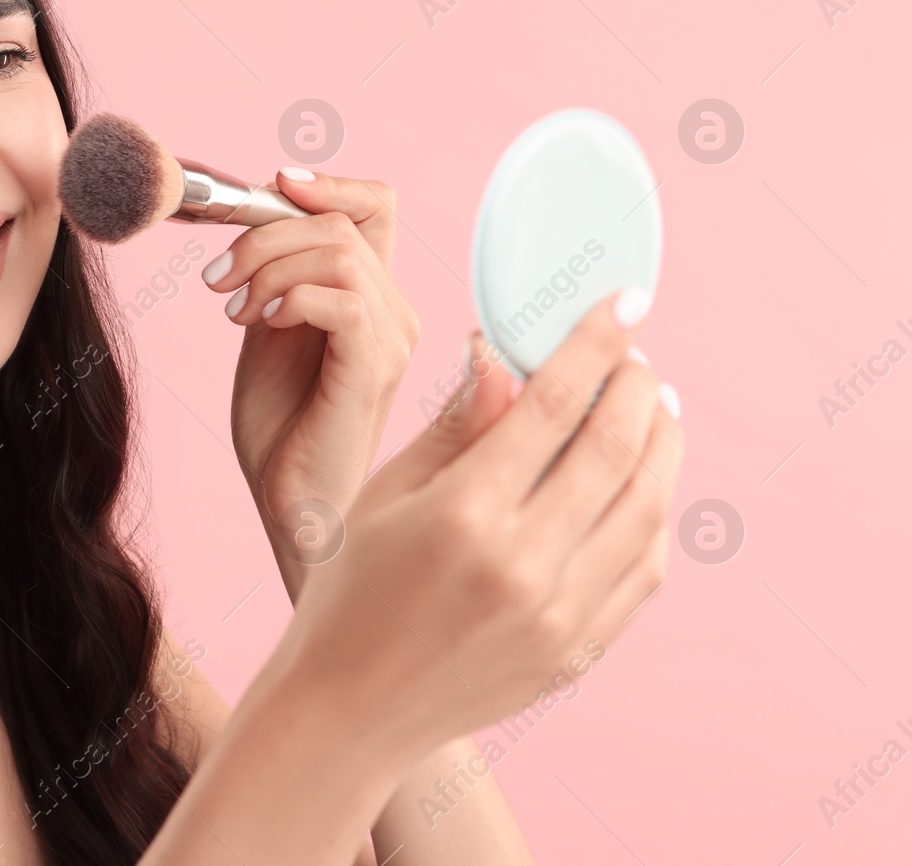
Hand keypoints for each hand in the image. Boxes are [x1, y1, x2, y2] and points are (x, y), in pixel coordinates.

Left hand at [203, 169, 420, 602]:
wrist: (290, 505)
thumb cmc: (281, 428)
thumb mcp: (267, 329)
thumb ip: (274, 275)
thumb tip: (254, 213)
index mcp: (371, 296)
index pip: (374, 205)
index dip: (326, 183)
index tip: (268, 186)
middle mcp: (394, 311)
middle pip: (343, 220)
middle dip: (266, 231)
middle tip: (217, 276)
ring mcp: (391, 340)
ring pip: (339, 251)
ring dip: (268, 265)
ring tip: (232, 308)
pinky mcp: (373, 371)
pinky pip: (344, 300)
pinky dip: (292, 296)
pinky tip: (260, 323)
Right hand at [261, 288, 682, 765]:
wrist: (351, 710)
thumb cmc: (352, 588)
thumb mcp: (386, 494)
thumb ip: (456, 424)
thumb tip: (505, 355)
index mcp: (464, 516)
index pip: (555, 404)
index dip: (597, 342)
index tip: (625, 302)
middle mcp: (523, 567)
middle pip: (616, 449)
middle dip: (638, 387)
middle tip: (635, 358)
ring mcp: (561, 617)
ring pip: (649, 508)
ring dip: (661, 445)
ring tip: (652, 410)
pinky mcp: (580, 652)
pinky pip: (645, 569)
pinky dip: (655, 514)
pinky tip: (638, 482)